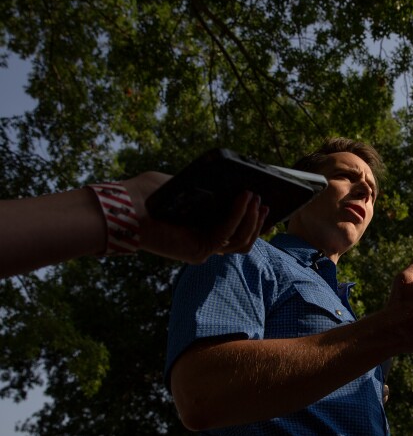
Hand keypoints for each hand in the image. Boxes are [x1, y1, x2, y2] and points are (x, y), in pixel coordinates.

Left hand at [125, 172, 267, 262]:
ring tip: (257, 198)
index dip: (252, 221)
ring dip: (252, 220)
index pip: (234, 231)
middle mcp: (202, 244)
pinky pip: (226, 233)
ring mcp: (201, 250)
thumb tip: (230, 184)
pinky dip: (239, 215)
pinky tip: (245, 198)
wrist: (123, 208)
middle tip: (265, 202)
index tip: (263, 203)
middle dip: (257, 222)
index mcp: (200, 231)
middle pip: (242, 240)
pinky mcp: (198, 251)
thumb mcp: (182, 185)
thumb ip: (203, 187)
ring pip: (239, 241)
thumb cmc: (146, 195)